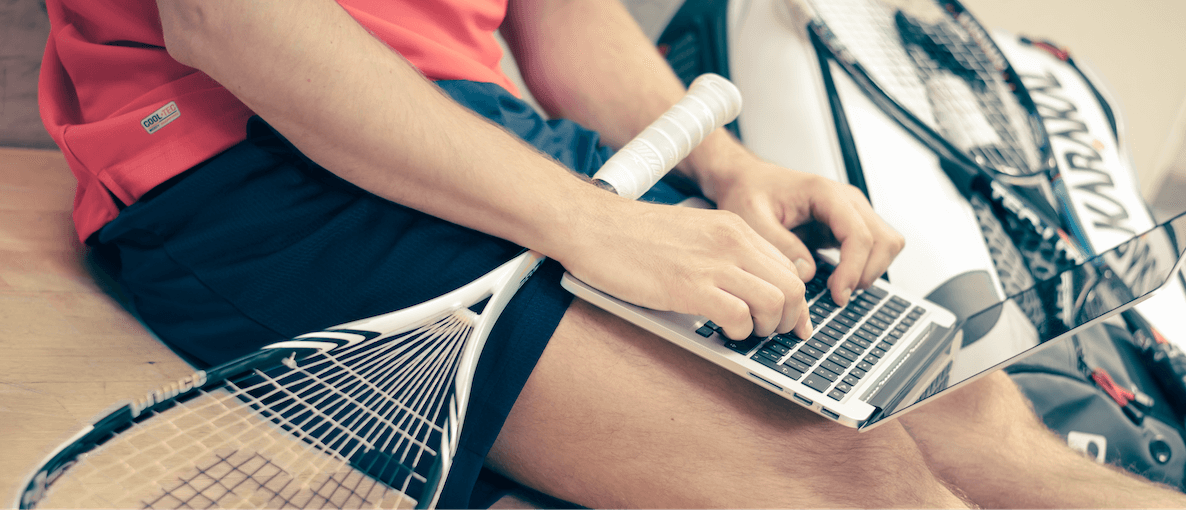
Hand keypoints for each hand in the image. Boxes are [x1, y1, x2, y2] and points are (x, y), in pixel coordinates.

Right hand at [555, 197, 810, 340]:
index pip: (789, 268)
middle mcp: (731, 242)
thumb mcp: (692, 234)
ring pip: (774, 303)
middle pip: (792, 287)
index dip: (794, 303)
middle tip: (766, 332)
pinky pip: (738, 316)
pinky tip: (720, 330)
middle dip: (786, 319)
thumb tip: (745, 290)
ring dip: (764, 328)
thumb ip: (721, 255)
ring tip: (743, 332)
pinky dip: (736, 332)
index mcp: (733, 228)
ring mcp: (712, 263)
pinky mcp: (689, 286)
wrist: (592, 225)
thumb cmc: (631, 236)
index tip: (789, 322)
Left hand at [708, 157, 904, 307]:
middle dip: (865, 273)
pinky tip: (840, 279)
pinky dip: (865, 268)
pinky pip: (875, 249)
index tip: (838, 294)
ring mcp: (852, 212)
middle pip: (884, 240)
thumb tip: (807, 272)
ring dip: (870, 271)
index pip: (858, 234)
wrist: (748, 181)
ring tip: (840, 289)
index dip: (853, 268)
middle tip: (838, 296)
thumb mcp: (751, 217)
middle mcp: (846, 200)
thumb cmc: (749, 192)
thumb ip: (778, 243)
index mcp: (824, 192)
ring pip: (887, 245)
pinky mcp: (848, 226)